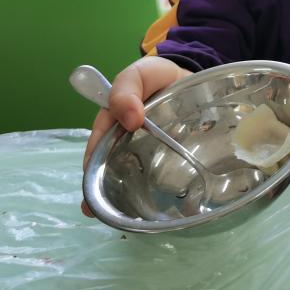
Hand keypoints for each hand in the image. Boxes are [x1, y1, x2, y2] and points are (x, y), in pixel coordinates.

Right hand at [80, 56, 190, 215]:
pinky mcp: (170, 158)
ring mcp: (149, 152)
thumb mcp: (141, 73)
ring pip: (131, 175)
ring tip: (116, 216)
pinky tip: (149, 208)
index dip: (93, 159)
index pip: (99, 142)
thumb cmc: (161, 77)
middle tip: (96, 208)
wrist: (197, 79)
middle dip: (100, 185)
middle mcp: (127, 141)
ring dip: (121, 194)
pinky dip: (152, 192)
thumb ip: (127, 89)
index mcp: (115, 122)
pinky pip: (158, 176)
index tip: (92, 175)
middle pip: (110, 164)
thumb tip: (129, 118)